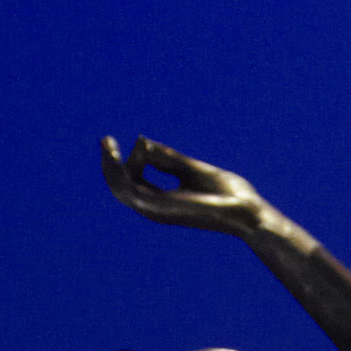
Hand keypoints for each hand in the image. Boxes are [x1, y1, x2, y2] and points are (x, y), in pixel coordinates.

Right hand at [100, 137, 266, 237]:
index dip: (119, 160)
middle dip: (108, 163)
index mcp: (161, 200)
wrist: (244, 209)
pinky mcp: (165, 209)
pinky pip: (134, 191)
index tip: (120, 140)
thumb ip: (165, 158)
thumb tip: (140, 142)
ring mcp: (158, 210)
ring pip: (120, 189)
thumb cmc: (224, 191)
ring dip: (111, 165)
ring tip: (109, 144)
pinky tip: (133, 152)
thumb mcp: (189, 168)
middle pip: (118, 186)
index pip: (128, 181)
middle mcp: (155, 208)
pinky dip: (129, 170)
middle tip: (106, 140)